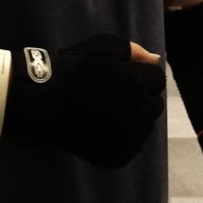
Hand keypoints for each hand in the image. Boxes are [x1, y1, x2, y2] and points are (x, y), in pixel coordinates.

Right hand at [3, 33, 165, 167]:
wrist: (45, 101)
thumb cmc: (75, 68)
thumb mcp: (103, 46)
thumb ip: (133, 51)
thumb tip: (156, 59)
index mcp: (136, 85)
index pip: (157, 79)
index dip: (140, 75)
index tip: (122, 75)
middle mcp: (138, 114)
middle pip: (155, 105)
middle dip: (142, 96)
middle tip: (116, 93)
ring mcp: (129, 138)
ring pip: (146, 125)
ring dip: (136, 116)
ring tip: (110, 109)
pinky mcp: (119, 156)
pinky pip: (133, 143)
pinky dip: (125, 135)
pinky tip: (106, 125)